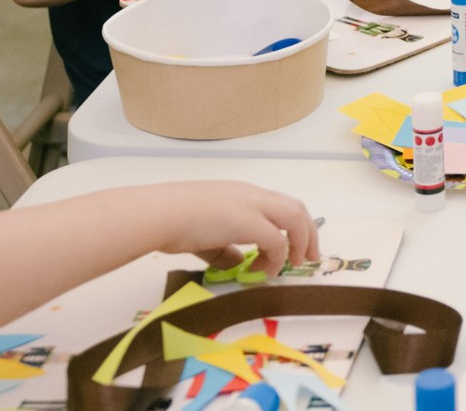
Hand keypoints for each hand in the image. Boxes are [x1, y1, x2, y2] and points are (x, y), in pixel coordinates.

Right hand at [151, 182, 319, 276]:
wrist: (156, 214)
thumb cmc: (171, 222)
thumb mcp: (204, 236)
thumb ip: (224, 249)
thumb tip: (238, 264)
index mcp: (242, 194)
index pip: (279, 205)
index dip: (293, 226)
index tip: (294, 248)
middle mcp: (251, 195)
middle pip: (296, 208)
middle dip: (308, 233)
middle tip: (308, 258)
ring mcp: (250, 204)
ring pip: (295, 216)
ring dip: (301, 242)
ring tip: (295, 264)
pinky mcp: (246, 220)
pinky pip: (276, 239)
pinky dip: (278, 256)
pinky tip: (268, 271)